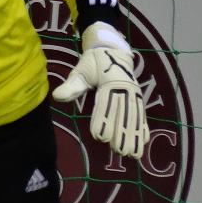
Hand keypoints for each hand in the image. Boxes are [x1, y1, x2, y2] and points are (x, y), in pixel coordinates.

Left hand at [52, 22, 149, 158]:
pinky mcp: (138, 97)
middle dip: (122, 133)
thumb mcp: (81, 70)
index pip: (106, 104)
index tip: (100, 136)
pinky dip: (143, 127)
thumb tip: (57, 96)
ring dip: (134, 135)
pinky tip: (144, 141)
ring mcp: (134, 93)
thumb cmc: (93, 61)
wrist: (112, 49)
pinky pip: (141, 114)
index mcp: (110, 81)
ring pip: (134, 117)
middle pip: (124, 114)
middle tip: (120, 151)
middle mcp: (125, 88)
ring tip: (133, 153)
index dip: (103, 120)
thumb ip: (72, 85)